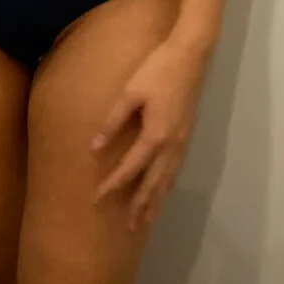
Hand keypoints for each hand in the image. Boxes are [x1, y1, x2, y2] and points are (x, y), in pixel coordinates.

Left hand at [90, 36, 209, 231]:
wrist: (190, 55)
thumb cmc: (156, 70)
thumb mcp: (129, 93)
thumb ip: (112, 122)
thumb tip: (94, 148)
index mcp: (156, 135)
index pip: (130, 168)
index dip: (114, 184)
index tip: (98, 199)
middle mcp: (172, 145)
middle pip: (154, 182)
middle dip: (140, 204)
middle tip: (130, 227)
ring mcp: (183, 141)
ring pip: (168, 178)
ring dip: (157, 199)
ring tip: (147, 218)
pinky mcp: (187, 134)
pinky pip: (176, 168)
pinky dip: (168, 184)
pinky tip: (163, 189)